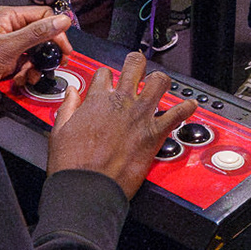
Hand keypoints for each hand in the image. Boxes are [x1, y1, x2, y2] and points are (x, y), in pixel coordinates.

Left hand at [0, 8, 74, 94]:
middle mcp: (10, 28)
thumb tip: (60, 20)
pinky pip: (26, 63)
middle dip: (48, 50)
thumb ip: (36, 33)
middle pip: (41, 34)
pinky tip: (22, 79)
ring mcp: (8, 44)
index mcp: (9, 16)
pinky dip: (27, 72)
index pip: (43, 15)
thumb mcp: (8, 46)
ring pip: (35, 51)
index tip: (64, 47)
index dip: (56, 30)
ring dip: (37, 65)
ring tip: (32, 74)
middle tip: (57, 62)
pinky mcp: (6, 59)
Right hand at [47, 51, 196, 197]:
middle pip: (134, 66)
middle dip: (137, 62)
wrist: (88, 187)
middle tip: (139, 66)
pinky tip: (190, 106)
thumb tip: (71, 93)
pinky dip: (186, 109)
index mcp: (96, 100)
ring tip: (161, 83)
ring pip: (159, 82)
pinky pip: (176, 115)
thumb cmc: (73, 164)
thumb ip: (67, 107)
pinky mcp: (154, 134)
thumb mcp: (60, 131)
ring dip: (161, 80)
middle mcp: (120, 102)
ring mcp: (140, 116)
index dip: (106, 76)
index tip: (109, 82)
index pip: (104, 73)